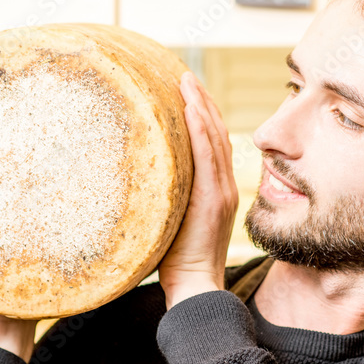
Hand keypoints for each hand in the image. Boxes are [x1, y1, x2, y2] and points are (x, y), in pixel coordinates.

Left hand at [158, 71, 238, 308]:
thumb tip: (139, 186)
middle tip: (185, 76)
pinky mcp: (213, 198)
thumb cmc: (177, 263)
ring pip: (214, 138)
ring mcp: (222, 191)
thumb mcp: (171, 223)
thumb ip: (165, 201)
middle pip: (217, 133)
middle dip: (202, 101)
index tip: (187, 92)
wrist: (194, 287)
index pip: (213, 144)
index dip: (203, 115)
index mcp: (217, 191)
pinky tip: (190, 107)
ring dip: (200, 105)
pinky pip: (208, 155)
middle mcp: (225, 186)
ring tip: (185, 80)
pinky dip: (200, 128)